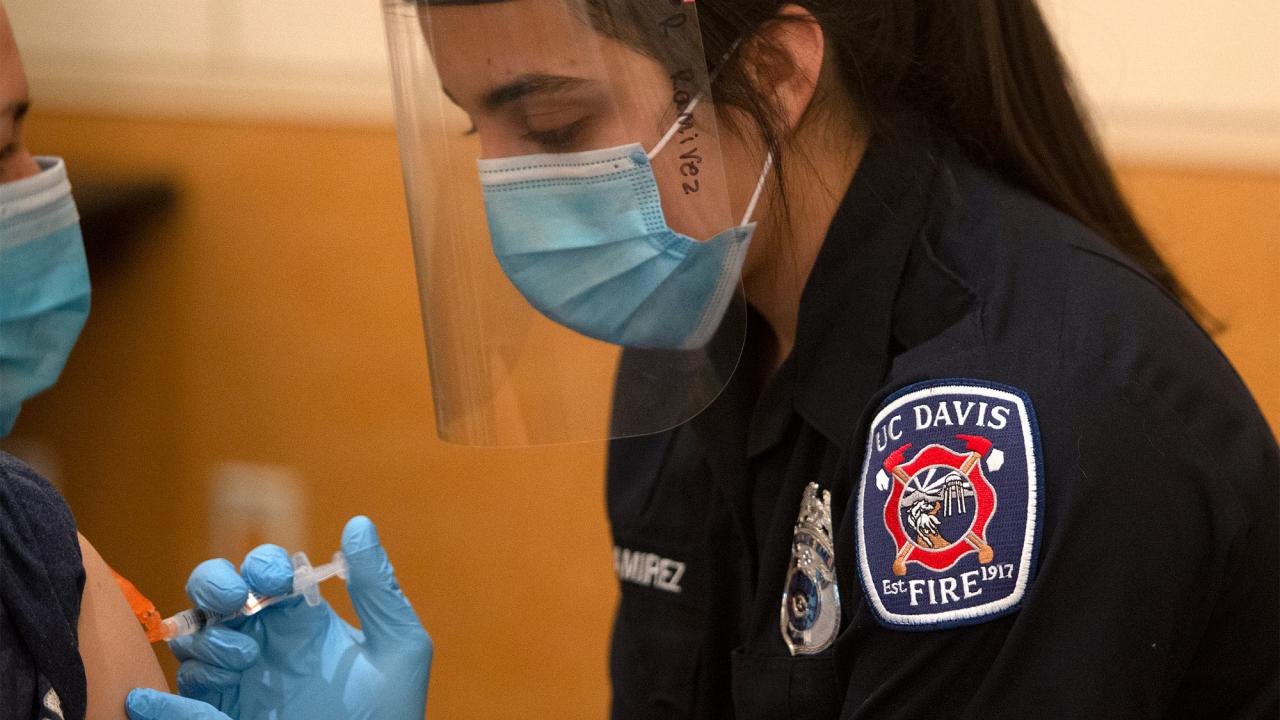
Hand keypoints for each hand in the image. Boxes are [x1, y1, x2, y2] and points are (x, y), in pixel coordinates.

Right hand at [125, 516, 430, 719]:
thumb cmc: (391, 713)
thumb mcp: (398, 648)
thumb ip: (377, 589)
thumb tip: (359, 524)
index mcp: (303, 619)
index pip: (265, 573)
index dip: (263, 563)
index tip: (278, 578)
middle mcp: (264, 642)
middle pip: (213, 595)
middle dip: (213, 583)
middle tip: (233, 599)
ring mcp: (239, 679)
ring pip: (192, 641)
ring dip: (207, 641)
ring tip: (243, 660)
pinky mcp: (222, 716)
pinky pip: (184, 699)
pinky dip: (175, 696)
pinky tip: (165, 695)